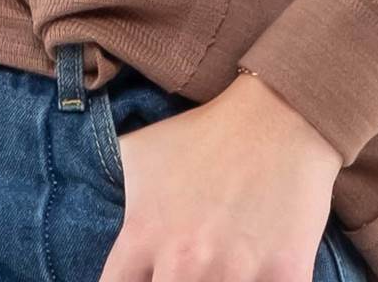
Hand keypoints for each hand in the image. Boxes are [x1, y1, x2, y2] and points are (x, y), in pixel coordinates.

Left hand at [97, 70, 343, 280]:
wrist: (279, 112)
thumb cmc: (206, 131)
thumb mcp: (142, 151)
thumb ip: (117, 193)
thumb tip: (92, 201)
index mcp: (144, 236)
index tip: (148, 277)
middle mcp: (184, 261)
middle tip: (186, 273)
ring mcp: (235, 272)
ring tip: (218, 269)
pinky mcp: (285, 275)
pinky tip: (256, 272)